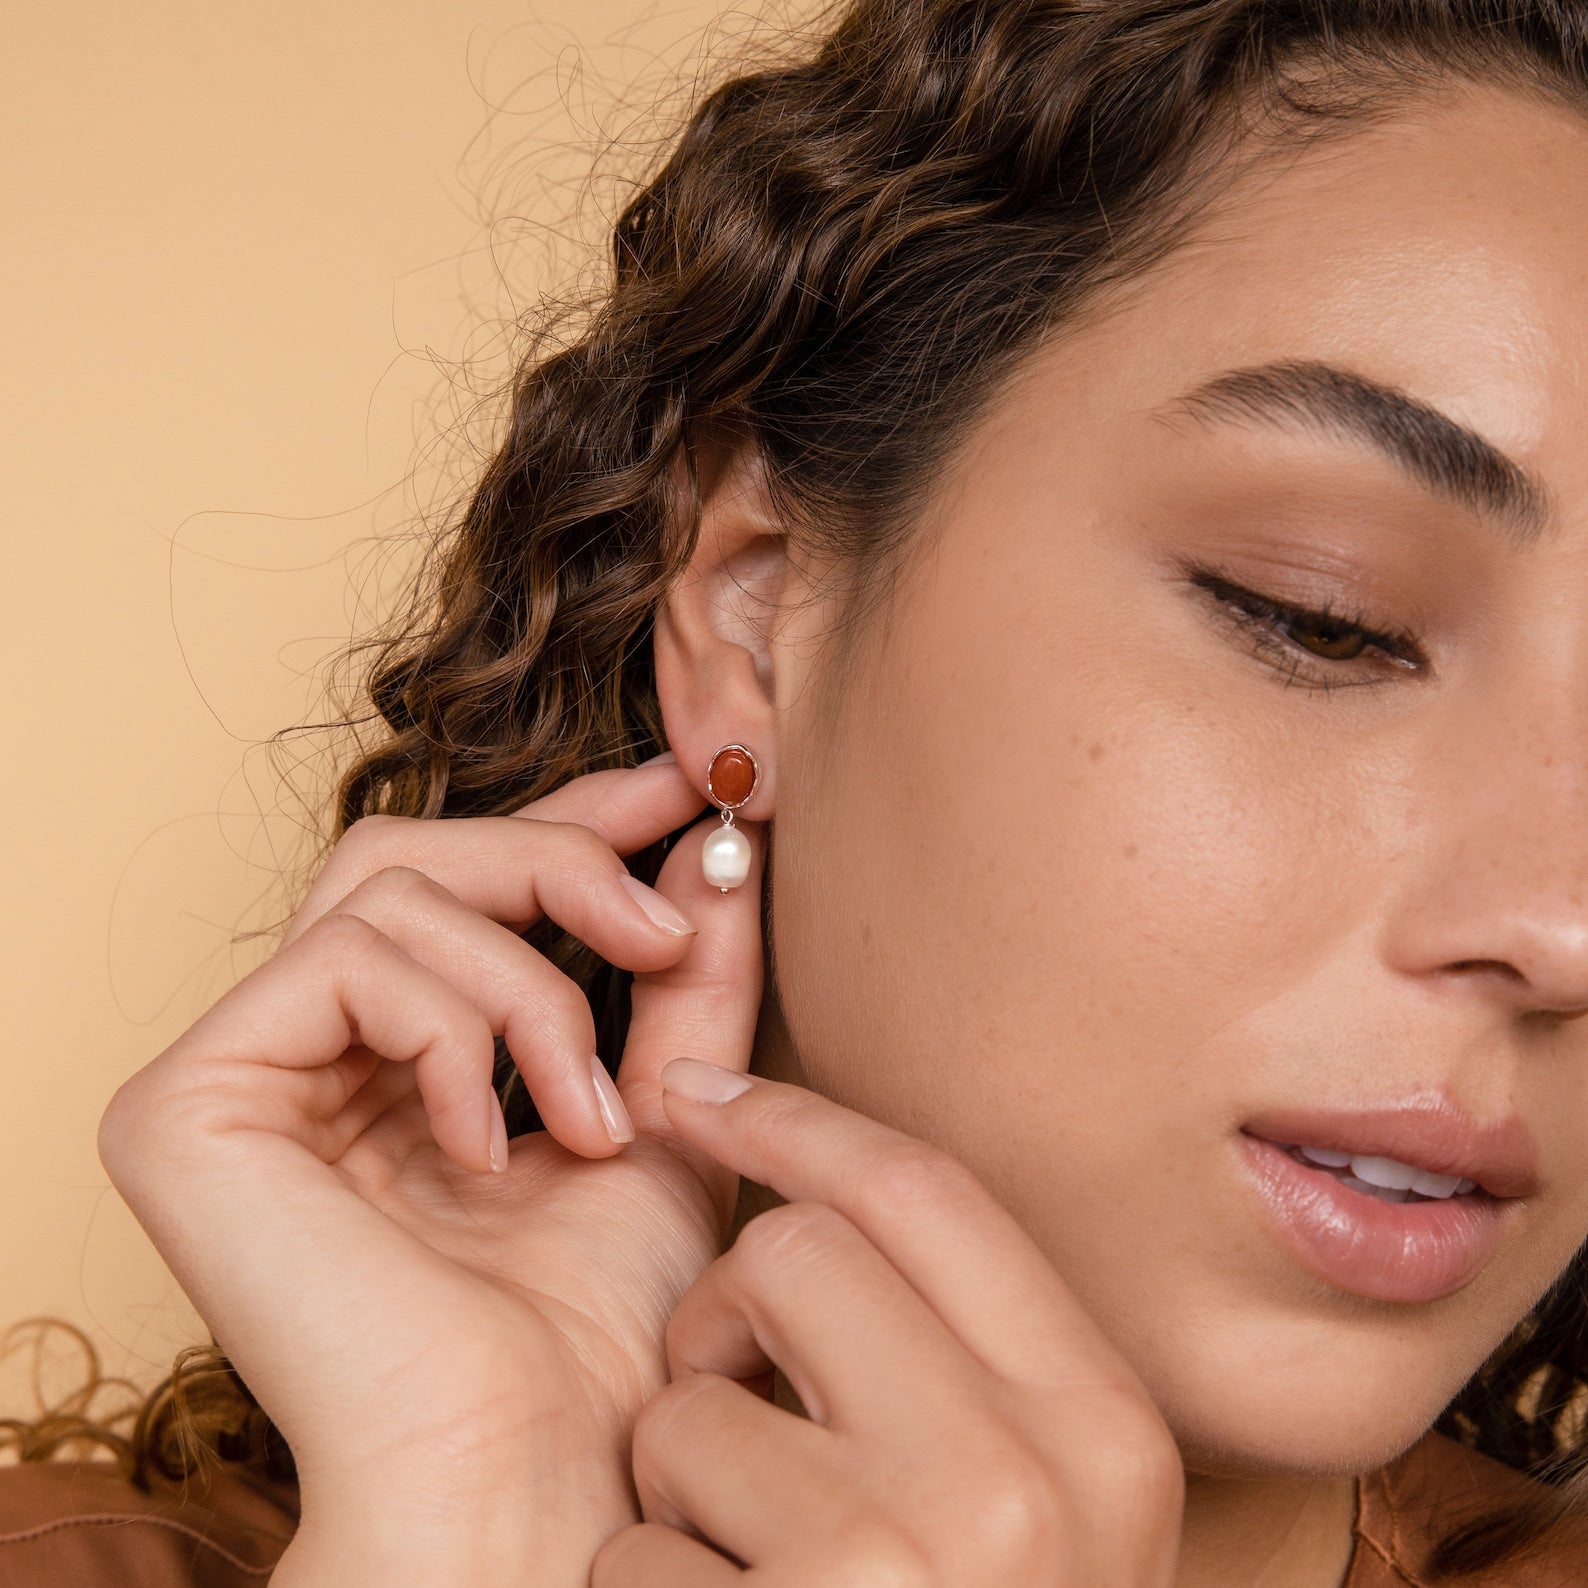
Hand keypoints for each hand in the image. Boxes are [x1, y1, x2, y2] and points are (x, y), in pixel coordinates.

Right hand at [96, 755, 766, 1586]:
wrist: (530, 1464)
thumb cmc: (602, 1320)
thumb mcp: (667, 1104)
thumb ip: (685, 974)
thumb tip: (709, 845)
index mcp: (390, 1058)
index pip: (461, 881)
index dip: (572, 816)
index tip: (687, 785)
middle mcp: (299, 1055)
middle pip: (412, 854)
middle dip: (559, 862)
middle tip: (666, 929)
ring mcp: (235, 1075)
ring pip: (395, 894)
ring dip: (533, 991)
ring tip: (594, 1119)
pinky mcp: (184, 1103)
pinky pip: (349, 963)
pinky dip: (457, 1036)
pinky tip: (488, 1155)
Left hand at [591, 1061, 1185, 1586]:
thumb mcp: (1036, 1504)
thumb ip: (959, 1358)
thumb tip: (811, 1188)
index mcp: (1102, 1426)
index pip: (928, 1190)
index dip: (801, 1120)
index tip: (701, 1094)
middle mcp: (1027, 1482)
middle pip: (799, 1252)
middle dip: (730, 1316)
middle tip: (731, 1401)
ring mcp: (902, 1567)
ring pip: (695, 1400)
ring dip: (680, 1472)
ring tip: (737, 1562)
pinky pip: (640, 1541)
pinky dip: (644, 1582)